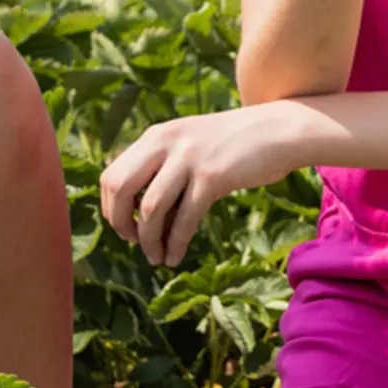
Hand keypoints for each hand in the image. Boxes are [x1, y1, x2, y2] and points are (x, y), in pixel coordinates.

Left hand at [100, 104, 308, 266]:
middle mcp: (164, 143)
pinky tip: (175, 257)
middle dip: (120, 222)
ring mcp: (188, 158)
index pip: (111, 175)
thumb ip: (161, 165)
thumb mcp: (187, 145)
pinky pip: (185, 218)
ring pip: (151, 208)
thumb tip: (137, 210)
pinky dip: (176, 243)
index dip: (111, 207)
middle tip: (133, 242)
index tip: (125, 227)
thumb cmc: (231, 145)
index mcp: (154, 137)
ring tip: (156, 258)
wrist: (276, 130)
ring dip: (149, 240)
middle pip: (120, 188)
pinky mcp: (212, 176)